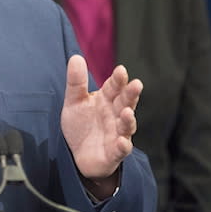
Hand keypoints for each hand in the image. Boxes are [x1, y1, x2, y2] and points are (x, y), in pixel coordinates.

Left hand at [61, 55, 141, 183]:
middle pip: (125, 103)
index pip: (114, 87)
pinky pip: (121, 150)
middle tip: (136, 84)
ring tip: (127, 112)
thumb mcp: (74, 101)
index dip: (118, 80)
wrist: (77, 154)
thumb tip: (76, 57)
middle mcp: (115, 115)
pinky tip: (122, 141)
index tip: (121, 70)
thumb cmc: (81, 124)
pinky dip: (123, 146)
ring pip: (126, 126)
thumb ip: (76, 82)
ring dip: (128, 119)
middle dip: (131, 94)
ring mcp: (117, 134)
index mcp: (106, 100)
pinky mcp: (114, 153)